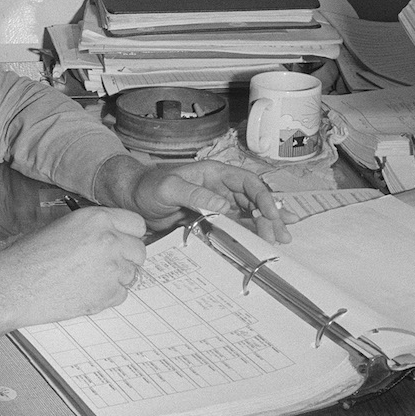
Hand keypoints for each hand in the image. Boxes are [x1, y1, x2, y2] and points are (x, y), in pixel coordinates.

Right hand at [0, 206, 146, 337]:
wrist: (15, 285)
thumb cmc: (29, 256)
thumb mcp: (61, 226)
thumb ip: (91, 228)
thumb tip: (110, 235)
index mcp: (97, 218)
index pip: (136, 224)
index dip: (128, 234)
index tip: (123, 241)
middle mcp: (110, 240)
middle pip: (139, 250)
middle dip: (127, 257)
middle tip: (107, 263)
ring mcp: (112, 268)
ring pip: (133, 274)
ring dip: (118, 277)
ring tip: (89, 278)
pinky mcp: (108, 294)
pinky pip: (122, 294)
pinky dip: (109, 295)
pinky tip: (86, 291)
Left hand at [95, 155, 298, 243]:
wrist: (131, 199)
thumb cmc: (148, 187)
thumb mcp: (169, 188)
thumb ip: (195, 195)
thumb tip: (225, 206)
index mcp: (214, 173)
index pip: (248, 183)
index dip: (264, 199)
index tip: (272, 217)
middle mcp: (220, 187)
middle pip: (254, 200)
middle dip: (271, 216)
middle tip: (283, 236)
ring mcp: (217, 203)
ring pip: (248, 213)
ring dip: (265, 226)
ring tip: (282, 241)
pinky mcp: (210, 218)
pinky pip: (235, 225)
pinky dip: (250, 233)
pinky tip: (262, 242)